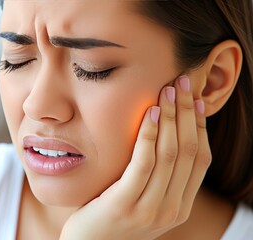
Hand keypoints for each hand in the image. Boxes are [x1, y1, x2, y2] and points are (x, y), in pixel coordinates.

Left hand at [60, 76, 211, 239]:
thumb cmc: (111, 216)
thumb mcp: (142, 199)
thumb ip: (157, 178)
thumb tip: (164, 138)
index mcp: (180, 206)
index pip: (200, 159)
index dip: (199, 126)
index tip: (195, 100)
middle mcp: (171, 209)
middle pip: (188, 151)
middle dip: (187, 113)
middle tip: (182, 84)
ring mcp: (150, 210)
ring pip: (170, 154)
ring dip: (171, 117)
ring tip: (168, 90)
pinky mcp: (125, 205)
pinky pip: (143, 162)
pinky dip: (150, 134)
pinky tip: (150, 111)